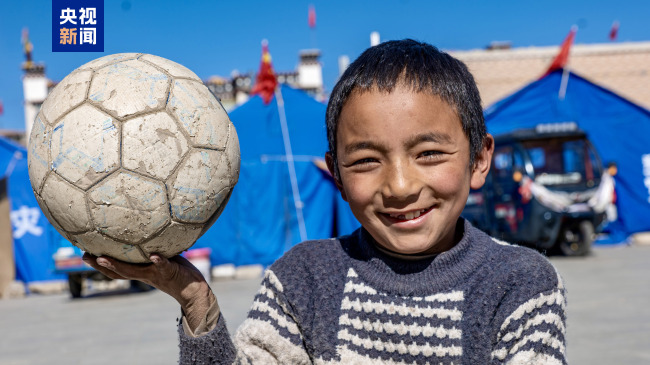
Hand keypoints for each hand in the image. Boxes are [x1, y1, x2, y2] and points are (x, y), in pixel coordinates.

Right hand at [82, 252, 214, 329]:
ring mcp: (156, 274)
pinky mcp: (170, 271)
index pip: (117, 269)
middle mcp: (145, 274)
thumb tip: (145, 231)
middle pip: (118, 272)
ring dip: (117, 265)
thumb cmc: (178, 272)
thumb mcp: (162, 260)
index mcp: (141, 272)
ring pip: (133, 271)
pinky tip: (154, 256)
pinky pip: (163, 266)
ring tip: (103, 258)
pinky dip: (159, 261)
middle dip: (100, 265)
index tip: (85, 254)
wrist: (194, 290)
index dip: (100, 264)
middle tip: (85, 256)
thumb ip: (153, 250)